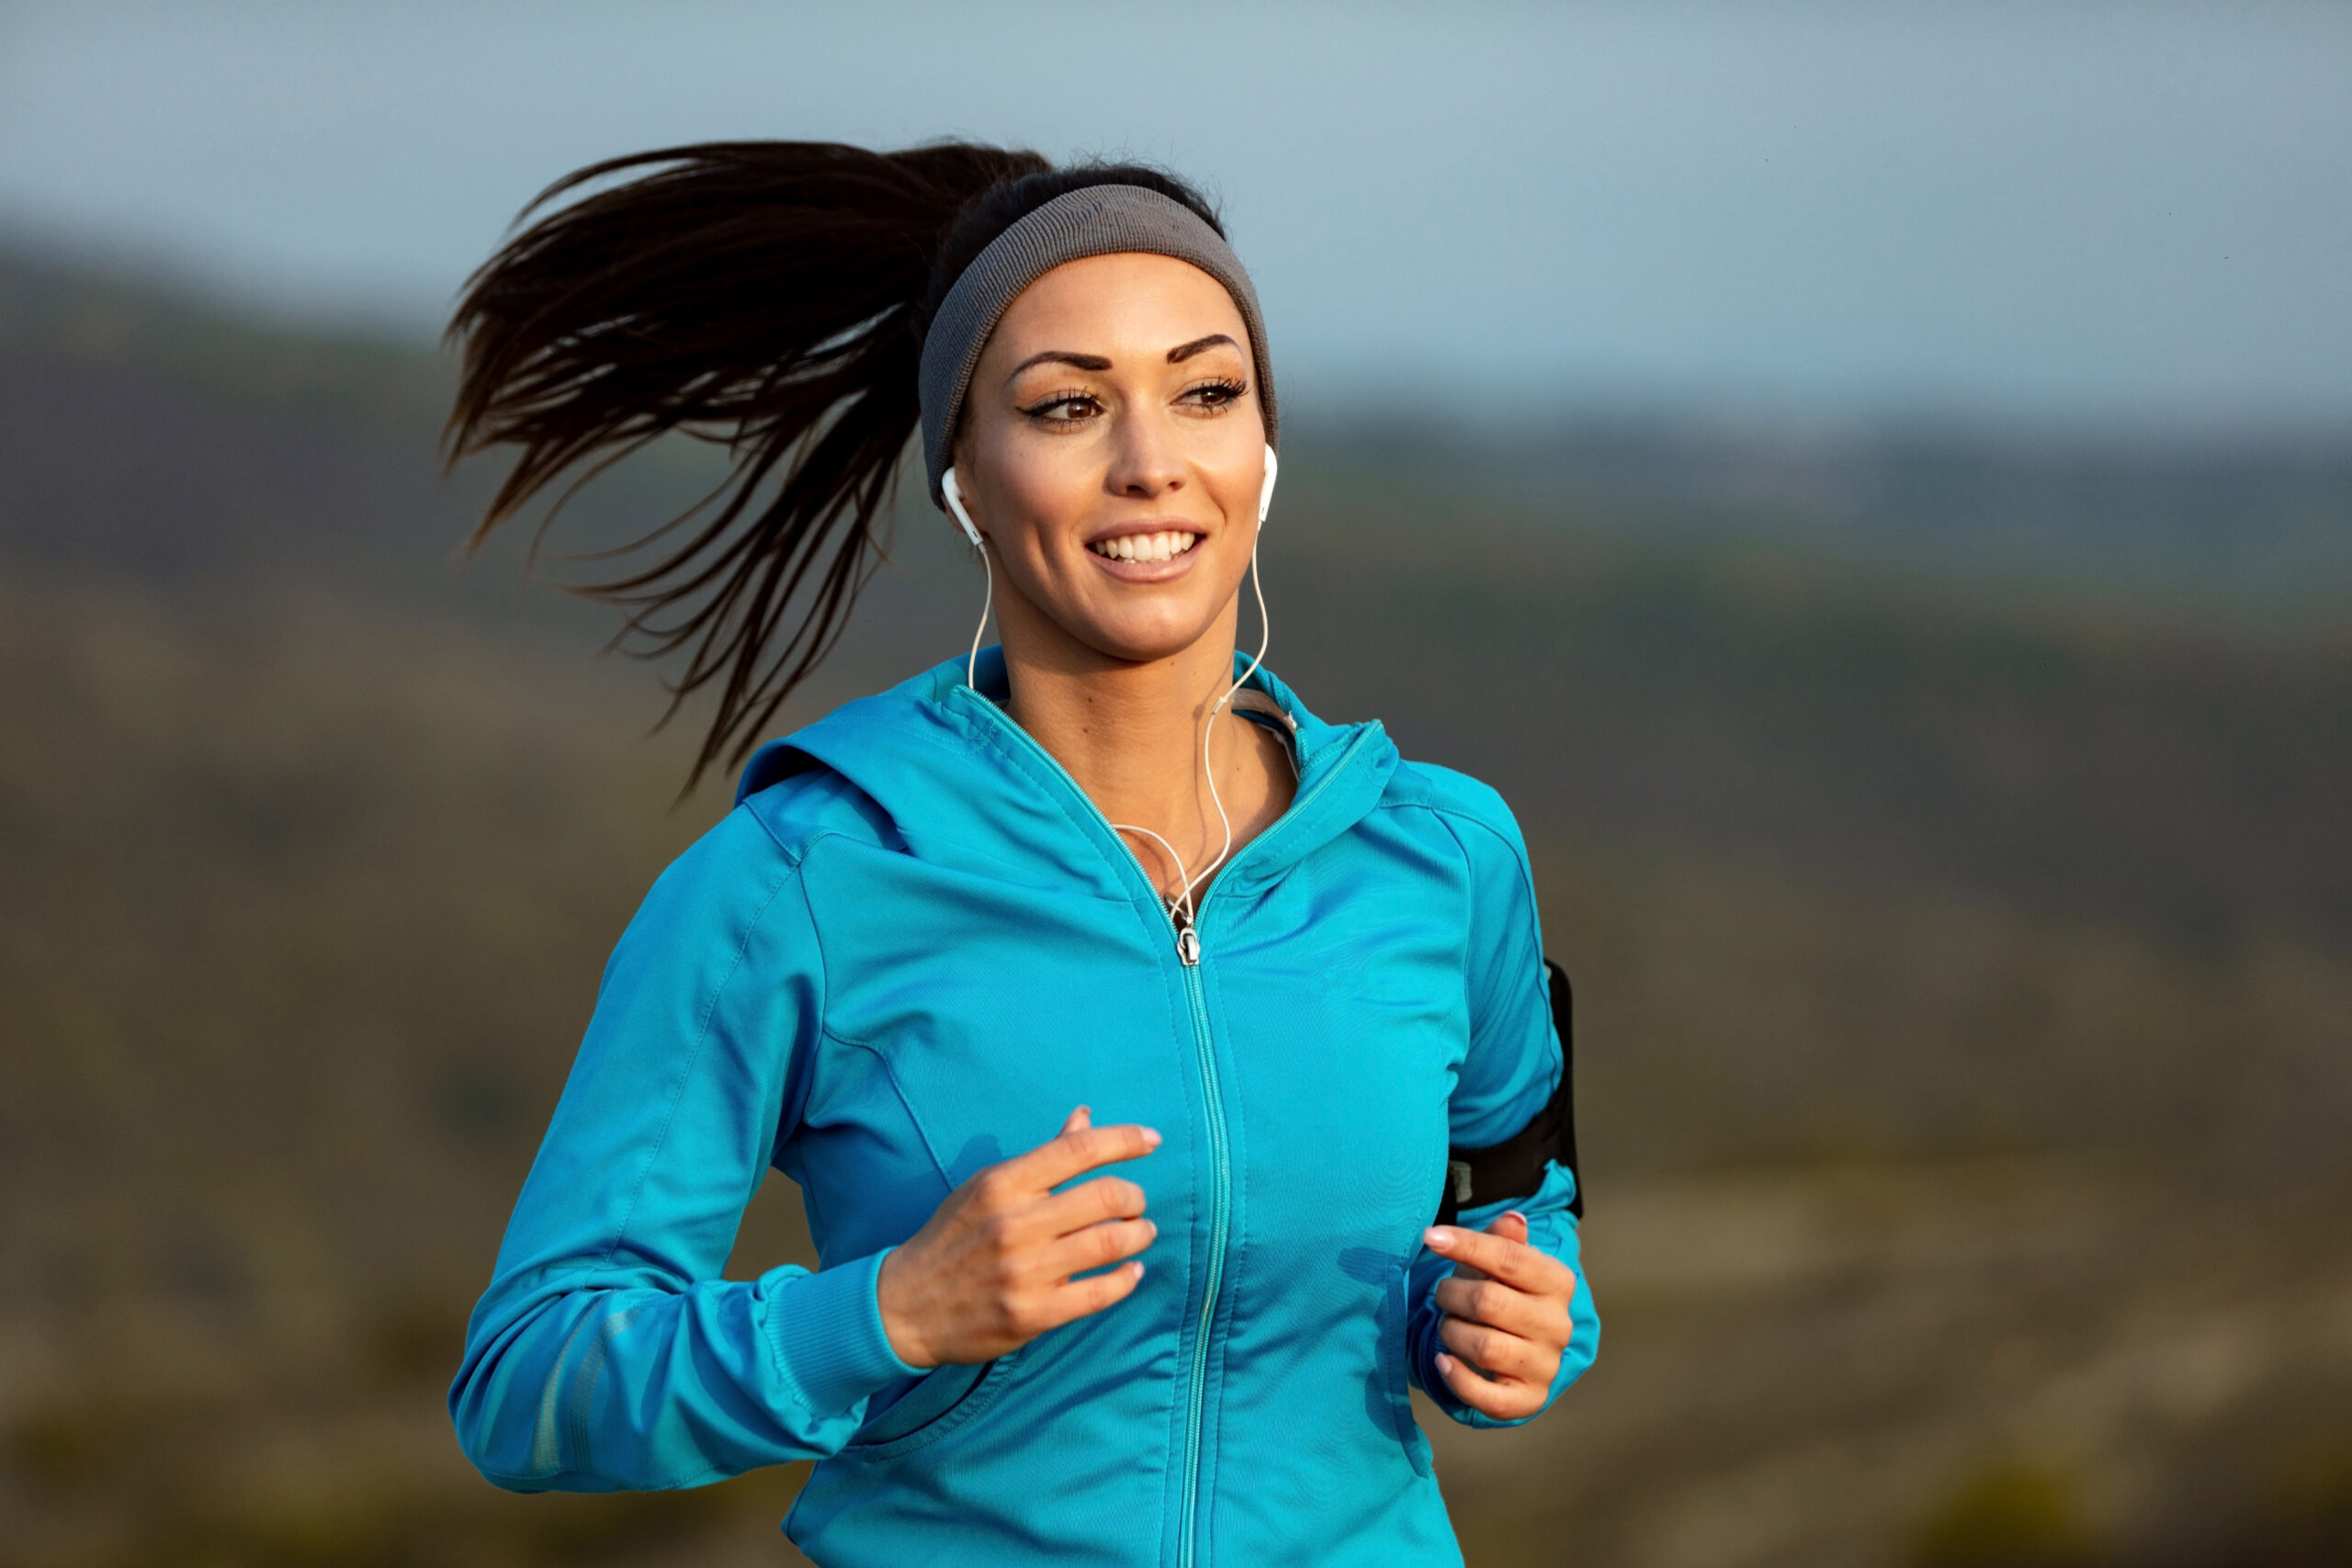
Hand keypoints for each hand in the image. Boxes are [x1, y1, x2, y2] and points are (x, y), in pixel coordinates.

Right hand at [877, 1107, 1159, 1367]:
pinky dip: (1125, 1278)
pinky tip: (1131, 1271)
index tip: (1152, 1140)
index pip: (1077, 1149)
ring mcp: (1023, 1272)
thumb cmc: (952, 1237)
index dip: (1124, 1140)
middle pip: (1106, 1195)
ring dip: (1139, 1234)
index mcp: (1002, 1185)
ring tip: (1141, 1233)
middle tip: (1137, 1203)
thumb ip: (1041, 1157)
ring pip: (1110, 1243)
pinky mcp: (1031, 1315)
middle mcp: (1014, 1224)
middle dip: (1135, 1197)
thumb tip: (1084, 1116)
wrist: (903, 1306)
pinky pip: (1098, 1293)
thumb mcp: (986, 1187)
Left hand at [1423, 1210, 1578, 1419]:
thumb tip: (1512, 1220)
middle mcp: (1558, 1324)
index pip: (1508, 1258)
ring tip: (1447, 1325)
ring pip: (1484, 1346)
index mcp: (1557, 1282)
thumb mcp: (1505, 1263)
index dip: (1465, 1244)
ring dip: (1451, 1332)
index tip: (1430, 1236)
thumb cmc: (1506, 1295)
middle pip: (1488, 1302)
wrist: (1521, 1350)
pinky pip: (1487, 1396)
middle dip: (1451, 1294)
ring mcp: (1546, 1364)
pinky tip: (1443, 1361)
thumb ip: (1503, 1241)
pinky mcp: (1529, 1398)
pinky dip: (1457, 1378)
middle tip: (1443, 1294)